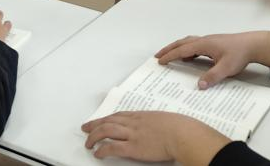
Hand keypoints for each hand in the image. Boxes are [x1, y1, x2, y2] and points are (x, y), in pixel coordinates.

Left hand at [81, 111, 230, 163]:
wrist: (183, 134)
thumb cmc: (180, 128)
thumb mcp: (167, 121)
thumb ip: (158, 124)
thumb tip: (160, 129)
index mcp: (142, 116)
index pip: (119, 115)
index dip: (107, 118)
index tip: (99, 120)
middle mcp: (134, 123)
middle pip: (109, 121)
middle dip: (95, 125)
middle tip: (86, 128)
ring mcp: (132, 134)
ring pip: (106, 131)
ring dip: (94, 136)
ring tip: (88, 143)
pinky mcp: (133, 148)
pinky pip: (112, 148)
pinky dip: (102, 150)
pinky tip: (97, 153)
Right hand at [155, 31, 269, 88]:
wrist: (252, 44)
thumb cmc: (239, 54)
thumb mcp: (226, 68)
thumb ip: (212, 77)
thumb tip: (199, 86)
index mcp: (204, 45)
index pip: (182, 50)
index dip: (170, 55)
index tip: (160, 61)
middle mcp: (204, 40)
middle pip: (182, 43)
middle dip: (169, 49)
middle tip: (158, 56)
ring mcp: (209, 41)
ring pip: (188, 42)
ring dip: (178, 48)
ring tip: (171, 56)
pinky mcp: (214, 43)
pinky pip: (195, 45)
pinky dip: (187, 50)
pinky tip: (190, 57)